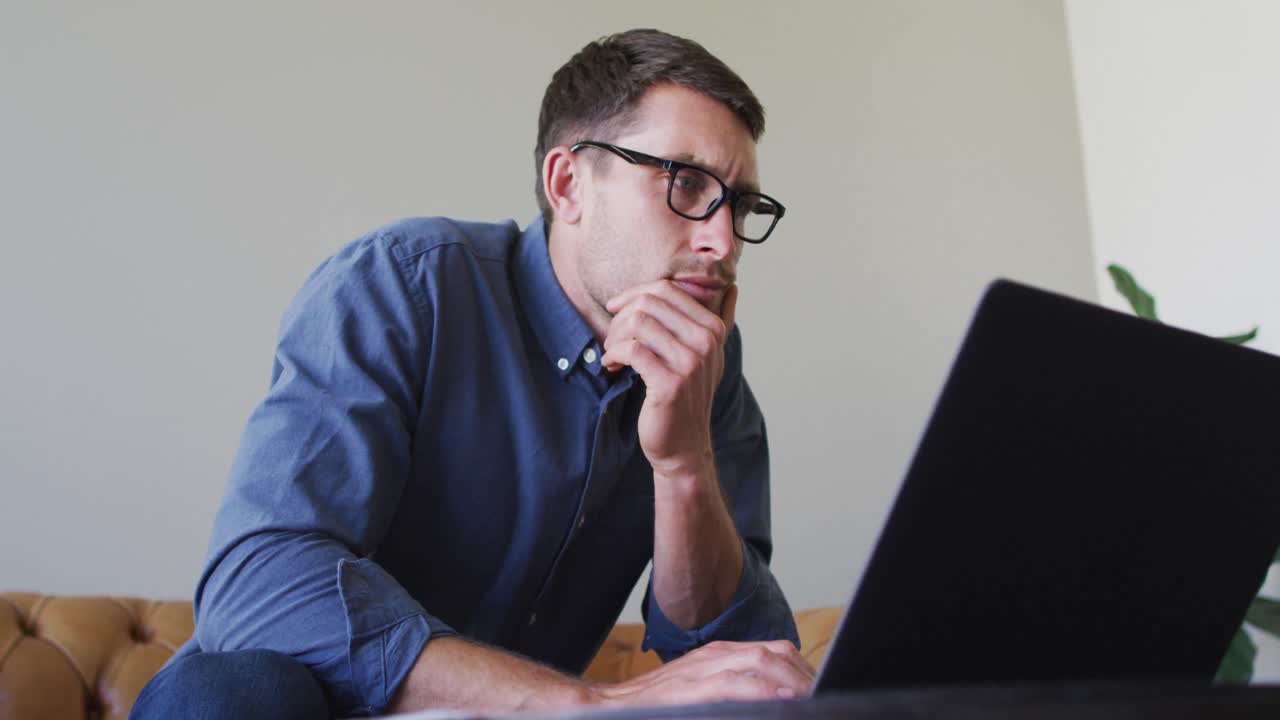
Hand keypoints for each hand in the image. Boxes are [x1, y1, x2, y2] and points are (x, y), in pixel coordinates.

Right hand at [591, 640, 814, 706]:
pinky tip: (781, 700)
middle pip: (776, 654)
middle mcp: (715, 655)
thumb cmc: (657, 707)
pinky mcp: (691, 688)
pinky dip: (762, 690)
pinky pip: (734, 683)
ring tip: (812, 698)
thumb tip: (772, 701)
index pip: (774, 651)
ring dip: (792, 680)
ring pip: (761, 661)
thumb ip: (732, 691)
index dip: (802, 669)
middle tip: (827, 696)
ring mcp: (702, 668)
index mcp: (719, 655)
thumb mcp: (700, 694)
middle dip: (806, 675)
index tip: (821, 688)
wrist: (608, 709)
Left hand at [601, 281, 738, 477]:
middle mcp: (706, 343)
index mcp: (713, 330)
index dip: (633, 295)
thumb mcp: (709, 357)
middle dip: (621, 315)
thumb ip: (722, 321)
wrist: (684, 445)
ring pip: (638, 322)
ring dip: (614, 336)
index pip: (666, 289)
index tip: (616, 310)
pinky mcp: (669, 384)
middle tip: (612, 336)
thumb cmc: (688, 397)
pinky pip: (632, 350)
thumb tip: (733, 288)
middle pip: (649, 302)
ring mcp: (690, 363)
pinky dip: (613, 354)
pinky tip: (611, 365)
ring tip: (611, 352)